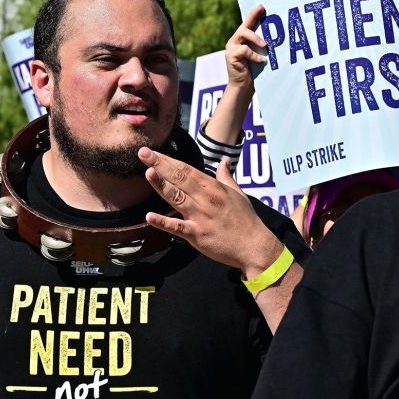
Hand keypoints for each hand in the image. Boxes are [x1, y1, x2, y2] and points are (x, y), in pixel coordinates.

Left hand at [139, 149, 281, 275]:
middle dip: (160, 165)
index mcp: (214, 188)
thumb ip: (227, 177)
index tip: (153, 152)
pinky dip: (164, 222)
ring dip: (161, 185)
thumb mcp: (239, 194)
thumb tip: (224, 161)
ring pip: (177, 198)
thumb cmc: (247, 221)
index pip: (187, 170)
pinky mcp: (198, 235)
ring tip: (147, 173)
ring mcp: (201, 217)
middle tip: (143, 153)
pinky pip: (178, 228)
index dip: (169, 160)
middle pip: (179, 179)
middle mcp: (206, 199)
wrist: (255, 246)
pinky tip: (149, 216)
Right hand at [225, 4, 267, 88]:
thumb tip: (277, 37)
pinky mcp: (231, 56)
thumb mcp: (259, 55)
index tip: (262, 6)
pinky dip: (254, 55)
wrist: (243, 86)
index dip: (254, 14)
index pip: (248, 23)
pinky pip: (244, 50)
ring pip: (243, 33)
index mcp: (242, 39)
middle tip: (264, 15)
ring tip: (265, 45)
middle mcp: (235, 41)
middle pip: (244, 26)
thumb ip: (262, 46)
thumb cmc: (253, 71)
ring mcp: (231, 47)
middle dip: (253, 18)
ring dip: (255, 38)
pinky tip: (261, 61)